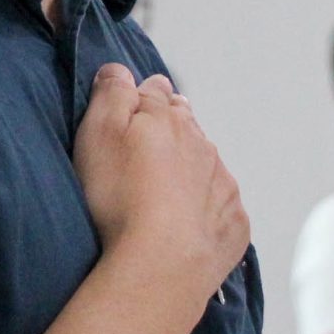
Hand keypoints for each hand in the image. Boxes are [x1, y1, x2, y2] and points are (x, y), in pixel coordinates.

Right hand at [73, 63, 249, 302]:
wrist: (161, 265)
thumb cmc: (120, 198)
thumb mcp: (99, 133)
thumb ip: (111, 93)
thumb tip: (120, 69)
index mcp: (168, 119)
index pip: (157, 91)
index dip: (142, 97)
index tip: (131, 109)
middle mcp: (203, 144)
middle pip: (186, 126)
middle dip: (169, 131)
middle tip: (145, 152)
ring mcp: (223, 185)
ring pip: (206, 165)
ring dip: (189, 170)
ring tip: (163, 194)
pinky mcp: (234, 223)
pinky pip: (220, 208)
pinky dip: (206, 210)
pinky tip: (186, 227)